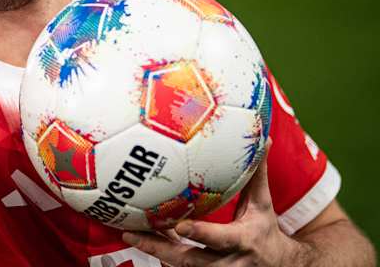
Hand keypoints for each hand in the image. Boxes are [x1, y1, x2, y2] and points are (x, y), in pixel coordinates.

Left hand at [123, 141, 305, 265]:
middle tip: (131, 234)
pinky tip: (139, 237)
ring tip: (127, 233)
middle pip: (189, 260)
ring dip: (152, 249)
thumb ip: (257, 174)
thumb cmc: (266, 231)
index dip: (201, 234)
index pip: (221, 239)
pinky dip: (158, 253)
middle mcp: (227, 262)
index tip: (181, 226)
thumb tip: (262, 139)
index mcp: (243, 241)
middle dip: (159, 248)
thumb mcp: (263, 205)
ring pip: (178, 266)